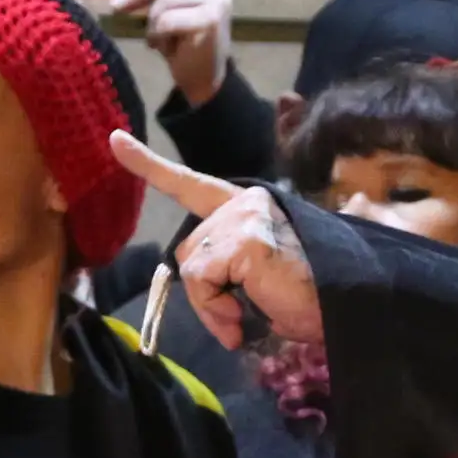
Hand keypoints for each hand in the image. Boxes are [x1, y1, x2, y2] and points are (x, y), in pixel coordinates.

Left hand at [106, 0, 237, 108]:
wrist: (202, 80)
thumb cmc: (184, 43)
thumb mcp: (172, 7)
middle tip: (115, 6)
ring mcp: (218, 1)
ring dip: (152, 22)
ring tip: (156, 39)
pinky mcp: (211, 20)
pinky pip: (167, 19)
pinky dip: (157, 34)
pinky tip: (162, 47)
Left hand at [110, 133, 321, 348]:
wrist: (343, 308)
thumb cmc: (304, 299)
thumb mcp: (252, 278)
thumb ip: (221, 266)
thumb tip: (197, 288)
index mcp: (245, 208)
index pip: (190, 184)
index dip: (150, 165)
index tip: (115, 140)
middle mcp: (244, 201)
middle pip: (187, 249)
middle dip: (204, 291)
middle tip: (236, 317)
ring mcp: (244, 215)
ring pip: (191, 266)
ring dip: (210, 304)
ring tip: (245, 317)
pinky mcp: (244, 236)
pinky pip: (201, 279)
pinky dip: (215, 307)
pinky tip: (245, 312)